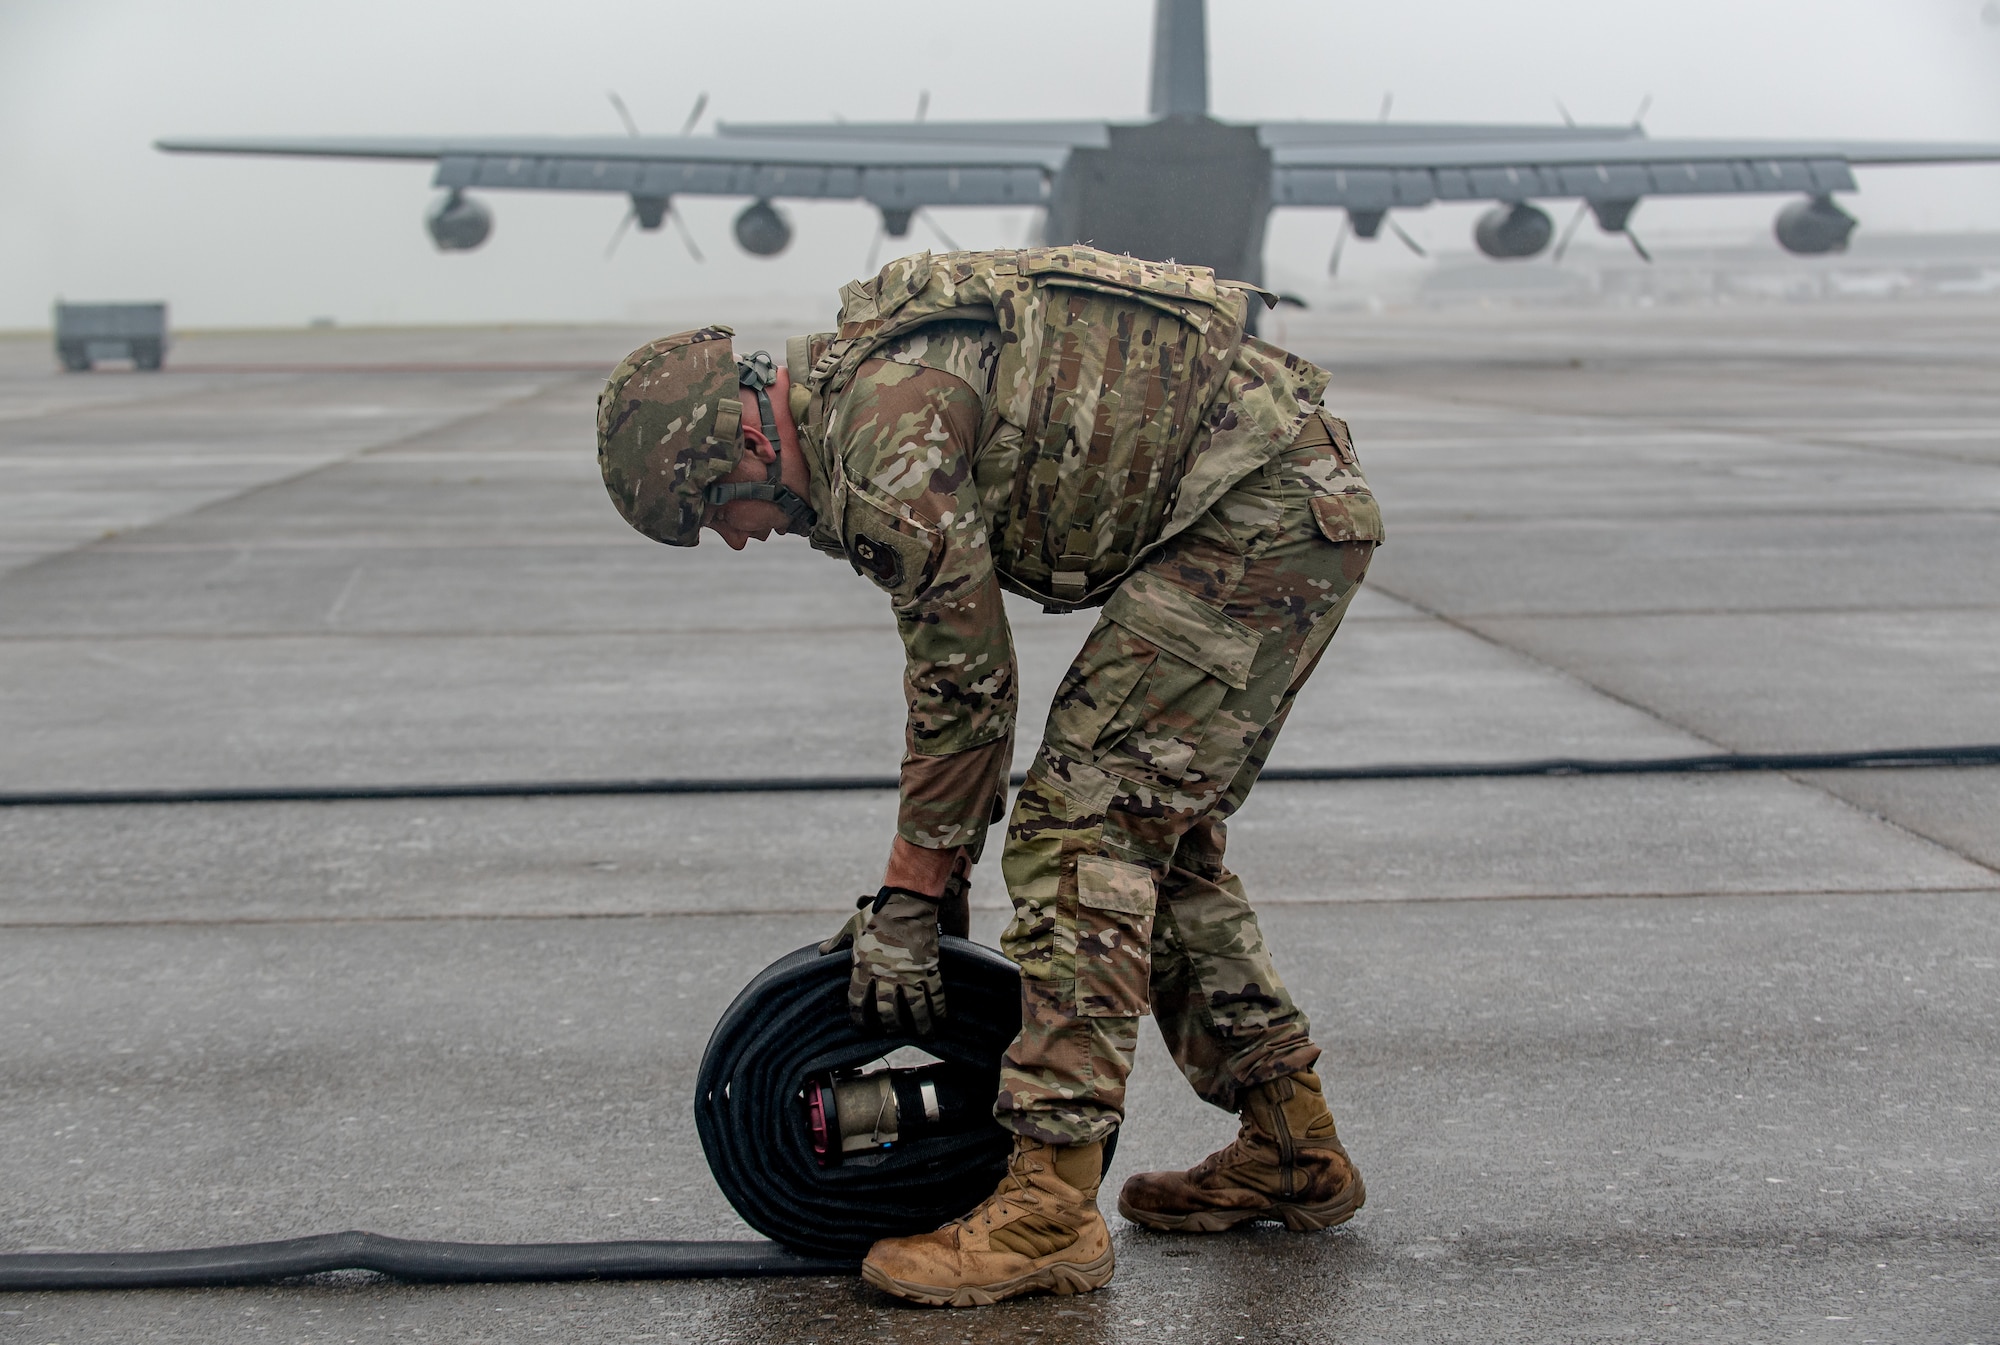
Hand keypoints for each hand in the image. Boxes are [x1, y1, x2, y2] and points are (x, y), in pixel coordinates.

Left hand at [833, 886, 945, 1034]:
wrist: (907, 903)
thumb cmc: (879, 913)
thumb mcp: (853, 927)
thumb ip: (838, 942)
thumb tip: (822, 951)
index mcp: (864, 968)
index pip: (858, 1002)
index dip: (861, 1018)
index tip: (865, 1025)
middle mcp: (885, 976)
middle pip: (886, 1012)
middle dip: (890, 1026)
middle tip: (894, 1032)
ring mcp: (908, 975)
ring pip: (913, 1010)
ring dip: (919, 1025)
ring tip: (924, 1035)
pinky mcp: (928, 969)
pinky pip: (934, 996)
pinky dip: (938, 1010)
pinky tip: (940, 1019)